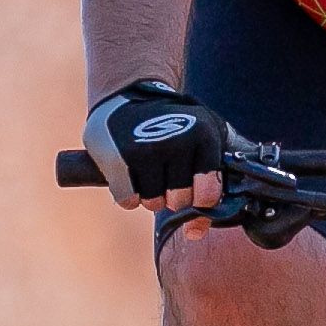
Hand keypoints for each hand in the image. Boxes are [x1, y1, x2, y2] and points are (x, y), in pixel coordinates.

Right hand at [84, 81, 225, 209]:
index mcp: (203, 136)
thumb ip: (210, 188)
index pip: (207, 195)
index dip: (200, 196)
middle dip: (173, 194)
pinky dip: (127, 193)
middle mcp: (176, 142)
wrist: (128, 92)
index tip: (193, 184)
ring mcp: (144, 150)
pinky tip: (129, 172)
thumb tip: (195, 233)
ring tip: (147, 167)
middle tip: (166, 171)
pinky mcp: (116, 159)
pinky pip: (128, 201)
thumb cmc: (173, 125)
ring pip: (153, 203)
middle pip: (179, 202)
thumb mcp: (201, 143)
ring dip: (150, 193)